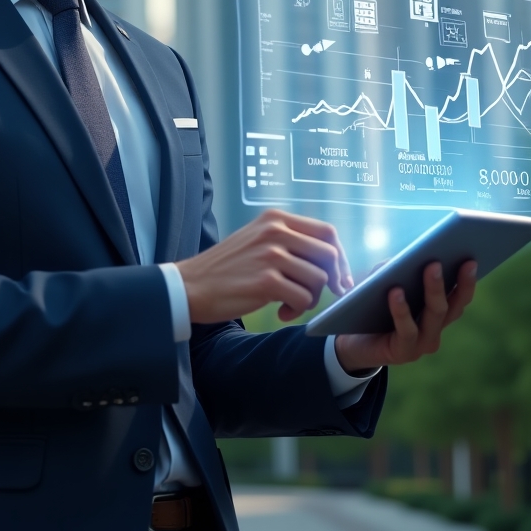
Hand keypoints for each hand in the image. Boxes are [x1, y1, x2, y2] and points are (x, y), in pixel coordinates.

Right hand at [176, 209, 353, 322]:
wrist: (191, 285)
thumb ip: (290, 242)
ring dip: (310, 298)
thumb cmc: (227, 267)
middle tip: (321, 295)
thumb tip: (331, 262)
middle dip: (332, 279)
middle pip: (328, 254)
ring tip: (290, 303)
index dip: (339, 256)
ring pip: (318, 279)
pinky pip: (303, 298)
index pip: (326, 232)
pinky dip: (297, 310)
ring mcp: (271, 255)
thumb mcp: (257, 239)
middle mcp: (275, 231)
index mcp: (275, 218)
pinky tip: (281, 312)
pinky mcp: (266, 281)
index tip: (339, 276)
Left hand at [334, 260, 476, 372]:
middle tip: (457, 257)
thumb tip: (410, 255)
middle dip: (457, 280)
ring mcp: (422, 344)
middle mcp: (435, 330)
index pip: (459, 297)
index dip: (468, 280)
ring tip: (432, 266)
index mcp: (437, 314)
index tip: (472, 259)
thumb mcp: (384, 282)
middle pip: (452, 305)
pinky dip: (402, 309)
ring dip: (434, 289)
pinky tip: (396, 292)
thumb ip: (398, 269)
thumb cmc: (371, 307)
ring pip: (435, 315)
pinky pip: (407, 330)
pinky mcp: (404, 352)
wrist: (349, 342)